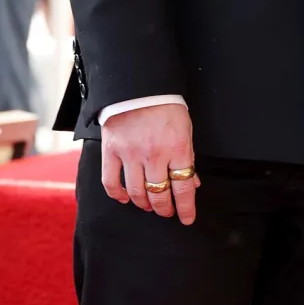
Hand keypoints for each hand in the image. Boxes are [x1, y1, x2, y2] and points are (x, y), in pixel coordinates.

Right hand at [101, 103, 200, 224]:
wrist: (140, 85)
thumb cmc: (166, 106)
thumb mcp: (185, 129)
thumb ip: (188, 157)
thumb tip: (192, 184)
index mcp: (177, 148)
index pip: (184, 187)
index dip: (186, 207)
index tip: (187, 218)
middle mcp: (154, 154)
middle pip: (160, 194)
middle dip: (165, 208)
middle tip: (167, 211)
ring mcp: (131, 154)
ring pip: (137, 192)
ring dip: (144, 204)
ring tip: (149, 205)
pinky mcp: (111, 151)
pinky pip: (111, 182)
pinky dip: (117, 195)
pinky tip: (124, 198)